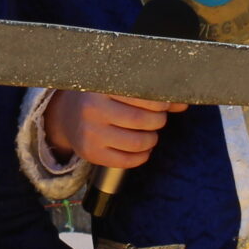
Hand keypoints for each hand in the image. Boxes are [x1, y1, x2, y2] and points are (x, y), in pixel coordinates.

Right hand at [44, 89, 187, 170]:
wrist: (66, 116)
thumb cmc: (101, 99)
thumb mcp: (119, 90)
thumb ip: (151, 95)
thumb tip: (182, 103)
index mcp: (101, 87)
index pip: (141, 96)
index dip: (160, 103)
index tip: (163, 105)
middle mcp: (92, 109)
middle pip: (141, 120)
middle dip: (158, 121)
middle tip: (157, 119)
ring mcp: (90, 133)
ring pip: (137, 142)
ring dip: (152, 140)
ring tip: (151, 134)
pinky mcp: (90, 153)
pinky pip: (126, 161)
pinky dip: (142, 156)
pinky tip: (142, 149)